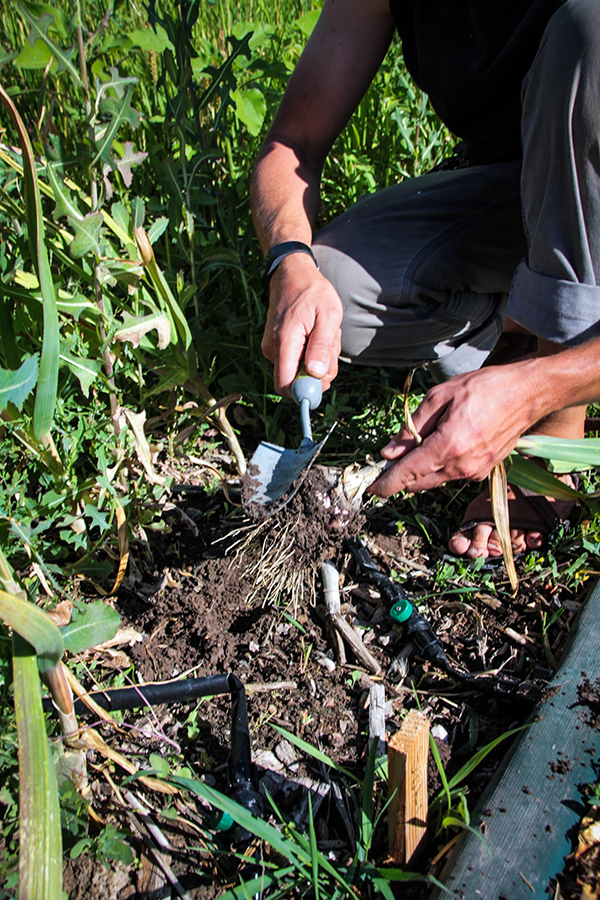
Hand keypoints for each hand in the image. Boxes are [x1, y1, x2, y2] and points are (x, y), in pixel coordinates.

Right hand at [261, 253, 342, 394]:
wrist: (292, 274)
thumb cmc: (314, 292)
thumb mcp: (328, 316)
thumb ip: (321, 346)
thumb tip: (316, 374)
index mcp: (285, 341)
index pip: (286, 385)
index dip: (306, 391)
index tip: (325, 379)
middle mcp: (272, 348)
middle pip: (295, 381)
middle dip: (319, 372)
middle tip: (331, 346)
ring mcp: (272, 348)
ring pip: (298, 371)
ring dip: (318, 359)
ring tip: (324, 333)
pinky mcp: (275, 347)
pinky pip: (295, 361)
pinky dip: (311, 353)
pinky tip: (316, 333)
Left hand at [369, 362, 542, 496]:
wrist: (527, 394)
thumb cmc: (484, 388)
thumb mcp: (439, 397)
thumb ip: (411, 427)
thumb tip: (389, 452)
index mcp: (448, 446)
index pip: (408, 474)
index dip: (386, 484)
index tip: (371, 489)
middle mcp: (462, 466)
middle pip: (418, 483)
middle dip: (400, 476)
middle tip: (388, 460)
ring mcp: (474, 472)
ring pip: (434, 480)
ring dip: (419, 471)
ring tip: (415, 446)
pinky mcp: (483, 472)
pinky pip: (451, 475)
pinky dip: (438, 467)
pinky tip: (439, 445)